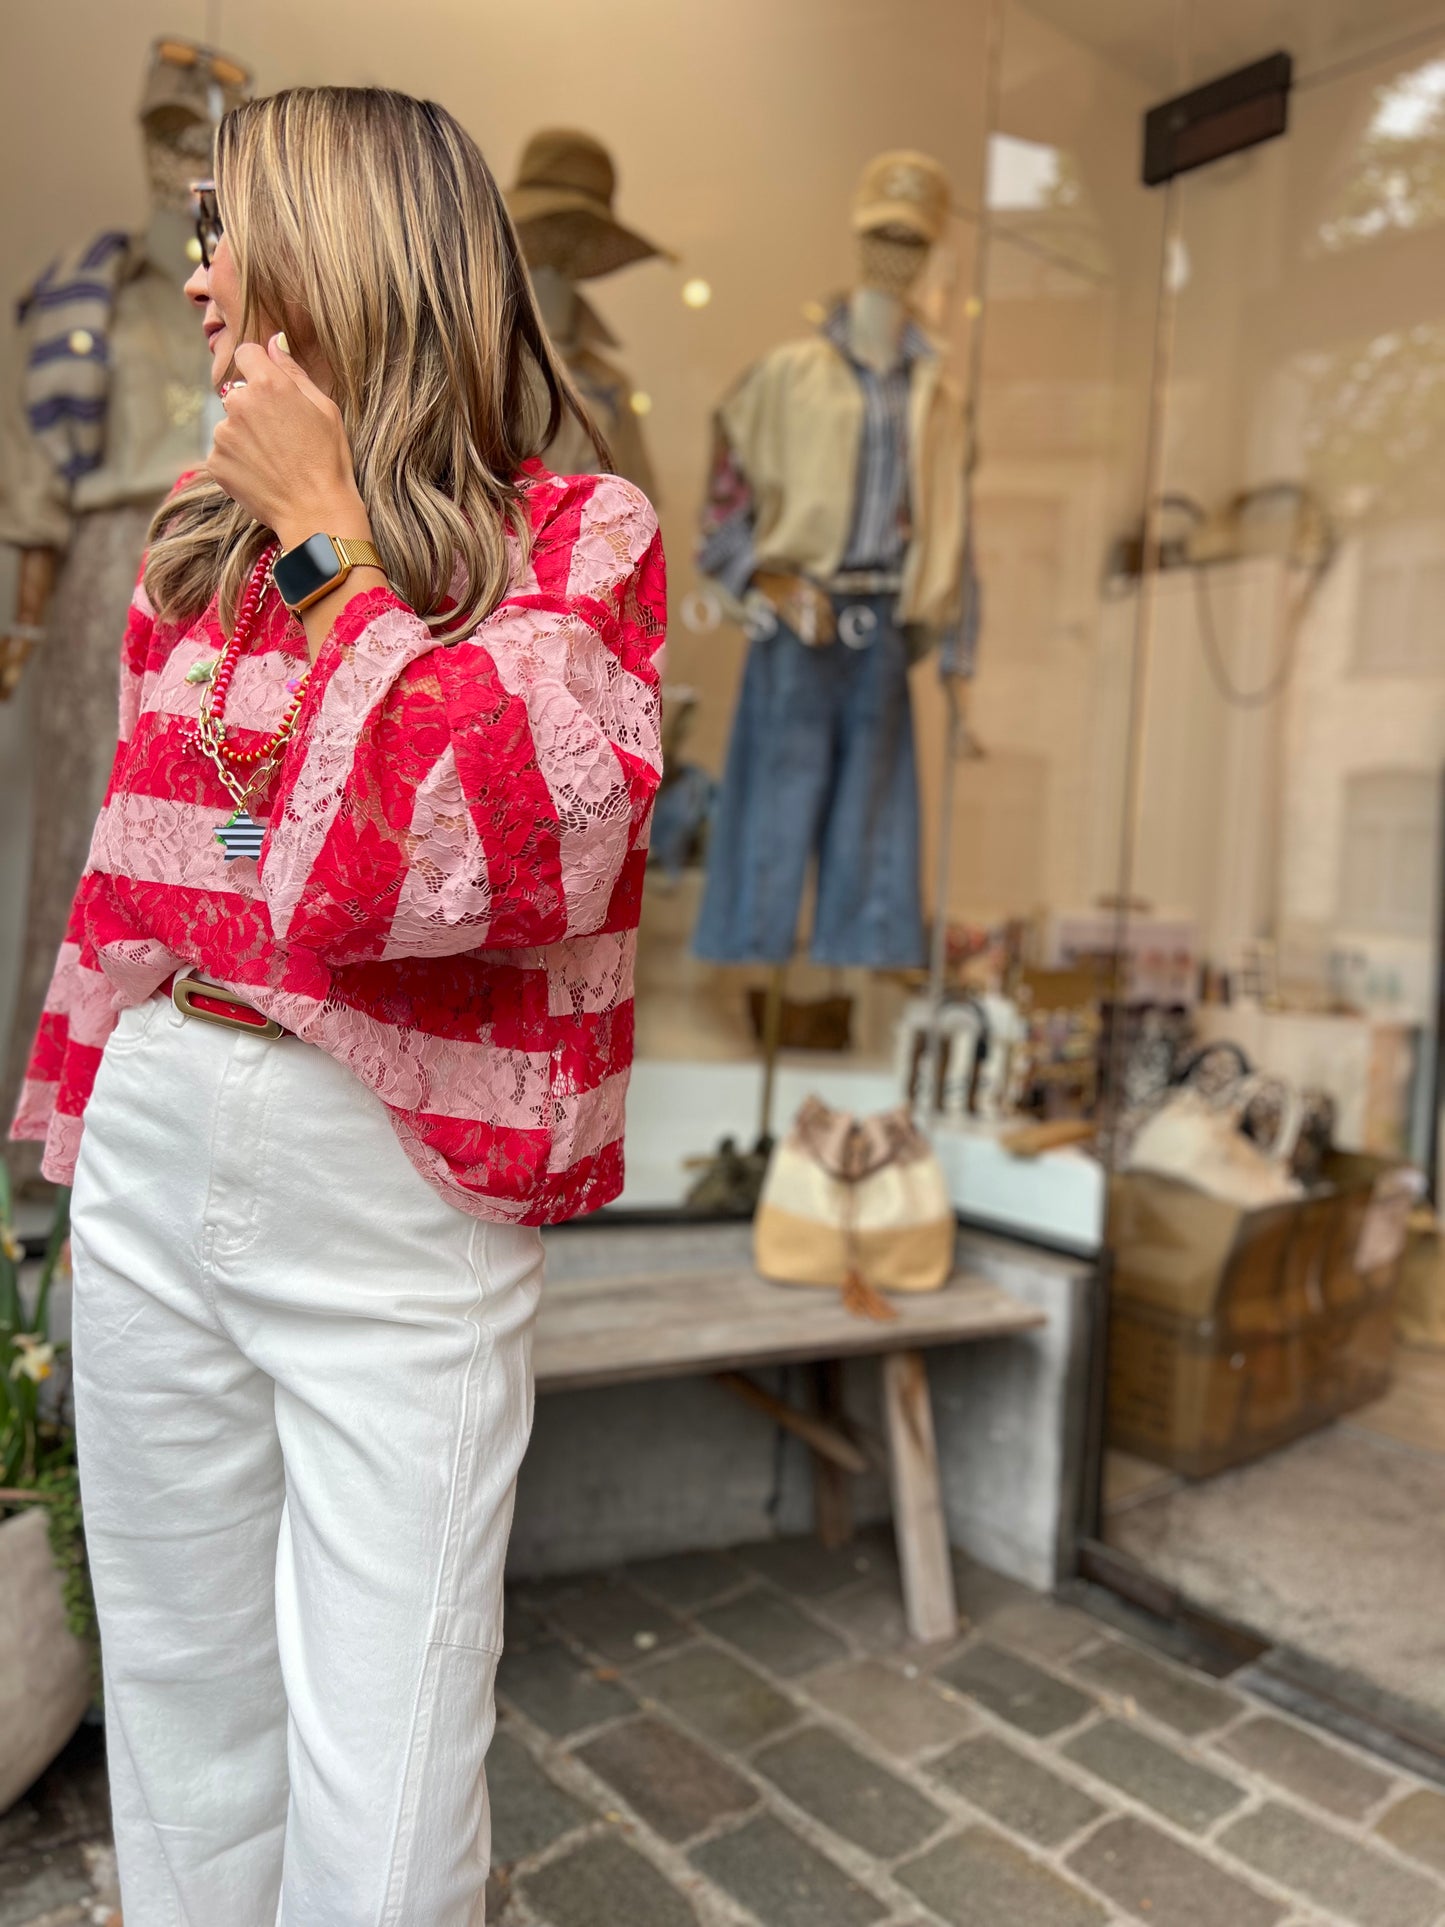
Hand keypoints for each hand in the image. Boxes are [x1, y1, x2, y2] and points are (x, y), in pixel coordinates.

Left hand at [207, 335, 370, 549]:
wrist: (317, 513)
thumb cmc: (329, 460)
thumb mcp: (325, 409)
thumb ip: (294, 371)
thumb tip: (274, 341)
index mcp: (269, 384)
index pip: (247, 353)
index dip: (260, 369)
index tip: (273, 390)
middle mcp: (240, 404)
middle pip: (238, 393)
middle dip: (254, 408)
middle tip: (282, 438)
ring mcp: (224, 434)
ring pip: (230, 425)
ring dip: (245, 437)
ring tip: (274, 461)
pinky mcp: (216, 462)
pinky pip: (224, 453)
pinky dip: (238, 462)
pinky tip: (262, 475)